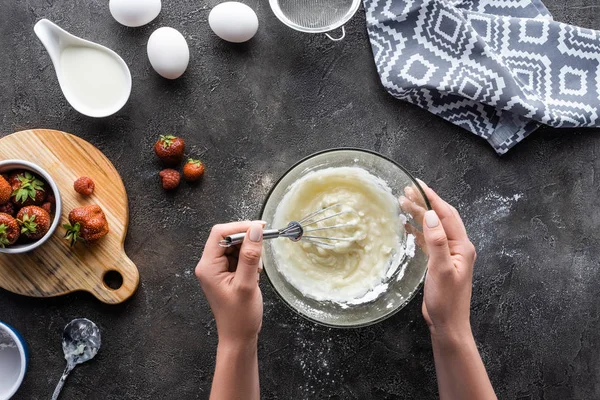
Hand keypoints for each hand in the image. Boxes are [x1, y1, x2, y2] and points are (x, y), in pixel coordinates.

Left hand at [195, 221, 264, 344]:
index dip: (240, 227)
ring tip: (257, 269)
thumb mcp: (247, 285)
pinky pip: (238, 257)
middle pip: (227, 237)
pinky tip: (255, 273)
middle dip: (246, 239)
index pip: (220, 233)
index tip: (259, 228)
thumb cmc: (239, 317)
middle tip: (263, 244)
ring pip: (234, 246)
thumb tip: (255, 231)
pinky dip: (250, 259)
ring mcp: (218, 269)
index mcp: (208, 266)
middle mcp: (209, 265)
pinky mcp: (226, 273)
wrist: (238, 337)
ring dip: (249, 251)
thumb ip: (251, 256)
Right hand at [401, 181, 475, 336]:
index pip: (446, 214)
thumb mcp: (441, 269)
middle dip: (424, 203)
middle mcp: (458, 247)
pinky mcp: (439, 262)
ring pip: (433, 227)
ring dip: (419, 215)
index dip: (432, 198)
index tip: (417, 185)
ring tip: (402, 203)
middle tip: (405, 191)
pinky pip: (429, 240)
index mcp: (462, 246)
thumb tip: (430, 216)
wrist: (448, 324)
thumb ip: (437, 241)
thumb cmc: (446, 300)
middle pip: (440, 218)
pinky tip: (406, 225)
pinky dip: (417, 230)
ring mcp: (449, 254)